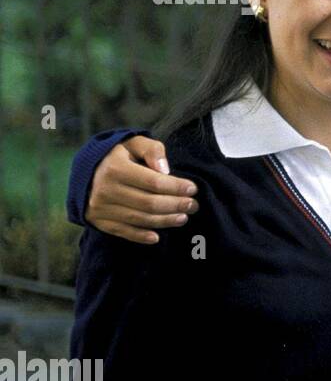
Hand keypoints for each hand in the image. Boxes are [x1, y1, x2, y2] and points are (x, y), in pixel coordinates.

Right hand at [84, 136, 198, 244]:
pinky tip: (157, 237)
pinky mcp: (97, 220)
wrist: (87, 169)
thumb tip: (165, 170)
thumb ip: (152, 150)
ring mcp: (99, 207)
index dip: (176, 187)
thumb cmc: (119, 155)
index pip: (154, 182)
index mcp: (115, 168)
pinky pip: (122, 231)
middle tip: (193, 205)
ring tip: (183, 217)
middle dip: (176, 205)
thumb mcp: (134, 143)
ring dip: (165, 221)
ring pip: (140, 219)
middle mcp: (105, 189)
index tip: (193, 188)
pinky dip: (140, 236)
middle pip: (149, 203)